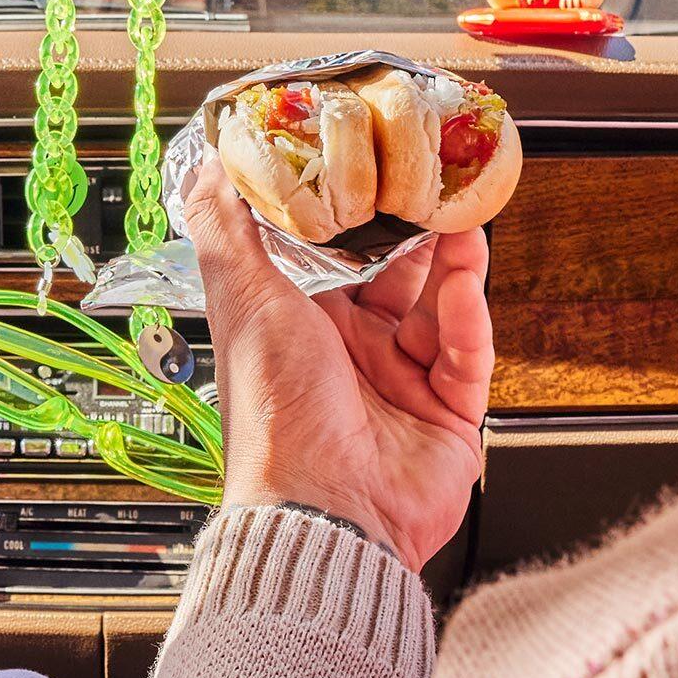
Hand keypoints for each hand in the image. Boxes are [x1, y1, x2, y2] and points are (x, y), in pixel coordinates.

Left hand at [184, 148, 491, 570]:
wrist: (323, 507)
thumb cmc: (273, 415)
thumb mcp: (242, 300)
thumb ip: (228, 230)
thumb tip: (208, 170)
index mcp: (298, 328)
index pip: (337, 260)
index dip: (360, 218)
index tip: (377, 171)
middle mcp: (350, 355)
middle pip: (397, 280)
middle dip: (418, 236)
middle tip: (435, 189)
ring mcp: (401, 384)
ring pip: (439, 310)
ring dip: (452, 266)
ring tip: (461, 222)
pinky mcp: (447, 416)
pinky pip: (467, 356)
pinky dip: (468, 318)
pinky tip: (465, 284)